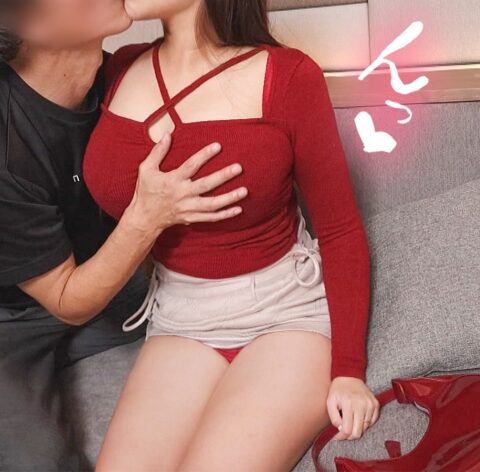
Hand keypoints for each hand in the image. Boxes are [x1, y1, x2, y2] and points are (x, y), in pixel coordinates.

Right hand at [127, 132, 247, 234]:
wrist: (145, 218)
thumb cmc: (146, 192)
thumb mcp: (146, 169)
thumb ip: (157, 152)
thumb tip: (168, 135)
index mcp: (173, 180)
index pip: (191, 166)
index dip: (204, 155)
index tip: (218, 146)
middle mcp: (182, 194)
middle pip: (206, 185)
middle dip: (223, 176)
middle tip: (238, 168)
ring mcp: (188, 208)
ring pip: (212, 204)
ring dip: (229, 198)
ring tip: (245, 191)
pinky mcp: (192, 218)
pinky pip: (211, 218)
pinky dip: (225, 215)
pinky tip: (239, 209)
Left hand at [326, 376, 379, 439]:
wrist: (349, 375)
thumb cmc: (338, 389)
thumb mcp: (330, 401)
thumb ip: (333, 417)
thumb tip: (340, 429)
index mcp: (349, 404)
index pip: (348, 430)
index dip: (341, 436)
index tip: (337, 436)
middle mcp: (361, 405)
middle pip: (358, 432)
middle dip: (349, 435)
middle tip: (344, 431)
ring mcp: (370, 405)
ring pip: (365, 428)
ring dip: (357, 427)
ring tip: (350, 419)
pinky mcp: (375, 404)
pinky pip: (372, 421)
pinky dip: (364, 422)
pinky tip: (357, 416)